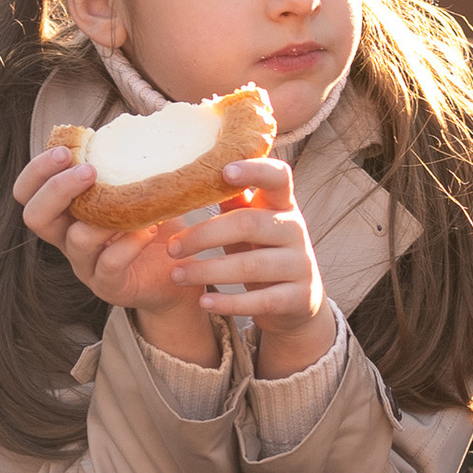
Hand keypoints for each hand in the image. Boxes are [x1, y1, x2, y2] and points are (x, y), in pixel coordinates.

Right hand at [16, 142, 201, 339]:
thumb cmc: (154, 222)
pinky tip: (146, 230)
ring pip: (75, 240)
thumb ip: (123, 163)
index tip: (62, 150)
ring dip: (102, 217)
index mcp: (66, 212)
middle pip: (35, 216)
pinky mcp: (109, 285)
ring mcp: (86, 265)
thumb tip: (135, 121)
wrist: (178, 270)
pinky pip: (109, 265)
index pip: (28, 192)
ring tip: (131, 203)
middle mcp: (67, 238)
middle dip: (56, 189)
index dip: (36, 170)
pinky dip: (127, 245)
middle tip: (88, 170)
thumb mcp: (135, 188)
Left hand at [161, 159, 335, 373]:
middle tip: (172, 247)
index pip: (278, 176)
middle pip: (249, 224)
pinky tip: (203, 303)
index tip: (225, 170)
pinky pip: (260, 300)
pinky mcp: (298, 297)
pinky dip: (228, 303)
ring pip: (251, 265)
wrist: (299, 299)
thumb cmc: (264, 251)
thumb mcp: (252, 224)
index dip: (255, 170)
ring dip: (207, 271)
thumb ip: (233, 202)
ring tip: (176, 275)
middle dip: (205, 235)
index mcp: (283, 205)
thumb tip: (197, 175)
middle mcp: (295, 230)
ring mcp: (300, 265)